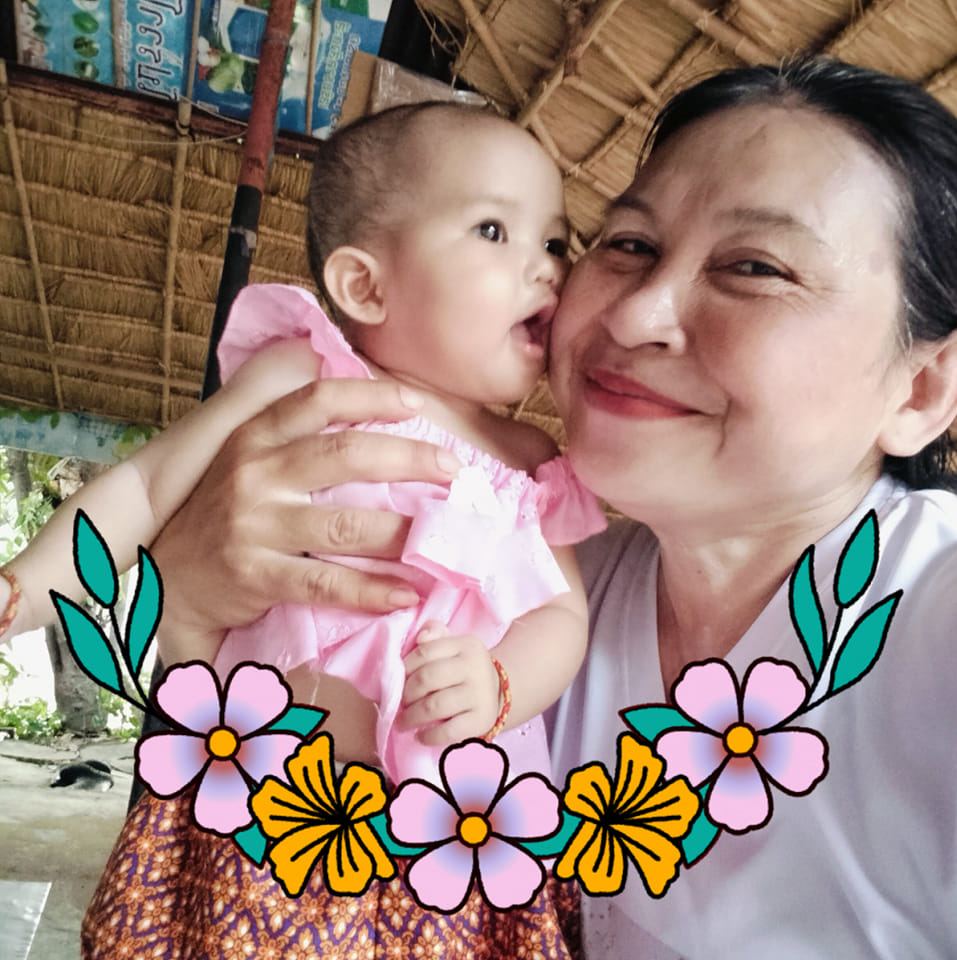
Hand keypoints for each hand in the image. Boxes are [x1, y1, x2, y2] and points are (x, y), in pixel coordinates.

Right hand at [152, 379, 460, 664]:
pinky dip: (372, 590)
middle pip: (346, 455)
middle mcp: (254, 473)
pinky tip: (406, 594)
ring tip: (445, 535)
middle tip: (454, 472)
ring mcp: (254, 525)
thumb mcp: (245, 459)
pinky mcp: (256, 575)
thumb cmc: (223, 512)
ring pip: (346, 525)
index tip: (417, 404)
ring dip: (404, 532)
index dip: (371, 396)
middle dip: (410, 460)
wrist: (167, 575)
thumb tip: (369, 414)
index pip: (318, 401)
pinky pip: (326, 583)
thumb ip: (294, 436)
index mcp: (255, 437)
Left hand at [399, 622, 500, 745]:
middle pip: (427, 678)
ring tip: (403, 722)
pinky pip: (449, 731)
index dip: (405, 667)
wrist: (500, 692)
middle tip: (400, 703)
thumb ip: (434, 634)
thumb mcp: (453, 646)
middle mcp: (475, 667)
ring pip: (435, 705)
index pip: (425, 651)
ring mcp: (480, 694)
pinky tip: (420, 736)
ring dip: (412, 716)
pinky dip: (429, 736)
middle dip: (406, 694)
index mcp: (466, 645)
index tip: (398, 679)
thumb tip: (421, 636)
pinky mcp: (482, 720)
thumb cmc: (463, 668)